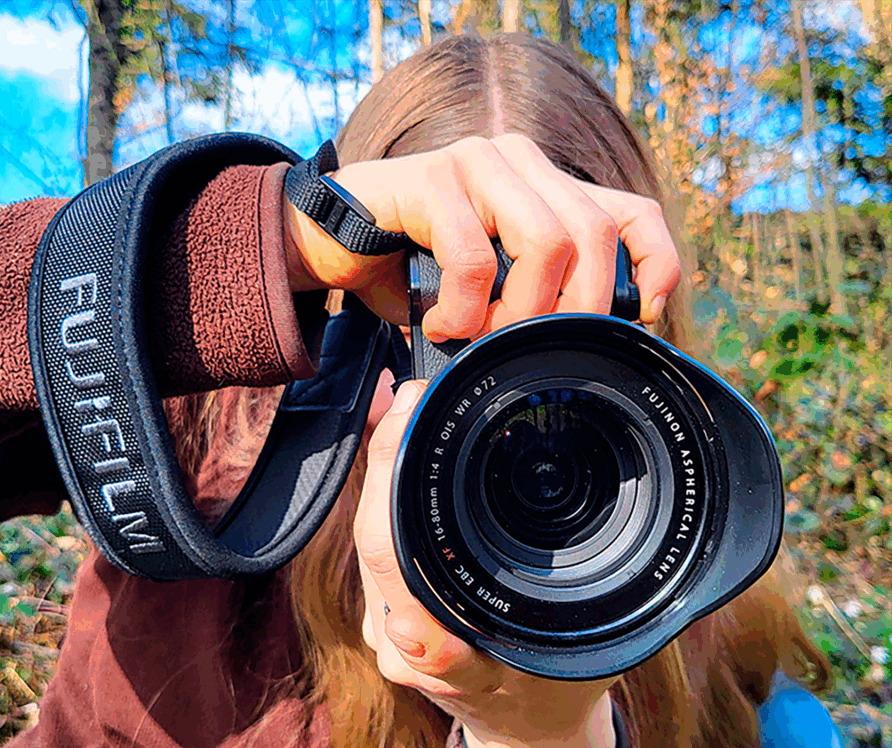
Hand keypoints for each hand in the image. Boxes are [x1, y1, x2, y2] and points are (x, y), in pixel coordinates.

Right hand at [284, 133, 680, 340]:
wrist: (328, 242)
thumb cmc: (411, 269)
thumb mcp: (487, 288)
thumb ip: (531, 298)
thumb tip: (578, 349)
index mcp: (544, 186)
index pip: (631, 211)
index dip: (654, 262)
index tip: (646, 313)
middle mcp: (520, 162)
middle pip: (594, 233)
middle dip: (577, 309)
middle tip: (535, 348)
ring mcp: (478, 163)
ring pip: (548, 240)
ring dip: (521, 310)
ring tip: (482, 333)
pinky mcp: (433, 179)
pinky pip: (473, 255)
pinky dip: (463, 307)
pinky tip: (442, 324)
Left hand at [356, 380, 619, 747]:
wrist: (536, 730)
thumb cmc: (542, 697)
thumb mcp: (531, 681)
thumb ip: (461, 664)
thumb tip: (403, 631)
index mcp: (412, 639)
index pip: (380, 542)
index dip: (386, 468)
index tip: (406, 408)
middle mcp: (391, 624)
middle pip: (371, 525)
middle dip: (384, 453)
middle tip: (409, 393)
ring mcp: (394, 613)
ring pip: (378, 527)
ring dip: (390, 467)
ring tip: (409, 407)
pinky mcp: (403, 599)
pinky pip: (394, 535)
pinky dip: (401, 487)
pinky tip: (412, 445)